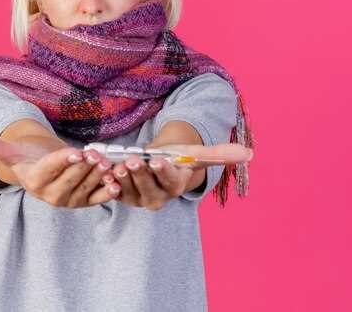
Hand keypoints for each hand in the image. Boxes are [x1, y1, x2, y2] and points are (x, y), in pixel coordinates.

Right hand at [0, 137, 120, 207]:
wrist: (45, 170)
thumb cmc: (30, 157)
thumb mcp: (14, 151)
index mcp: (35, 181)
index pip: (50, 169)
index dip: (63, 161)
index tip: (76, 151)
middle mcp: (52, 195)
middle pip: (71, 179)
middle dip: (85, 167)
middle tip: (98, 154)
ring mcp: (70, 200)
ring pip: (87, 186)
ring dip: (100, 176)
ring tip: (110, 163)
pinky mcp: (86, 202)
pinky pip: (99, 198)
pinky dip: (109, 190)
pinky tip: (118, 180)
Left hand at [111, 143, 252, 210]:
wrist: (158, 165)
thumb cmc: (178, 158)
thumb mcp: (196, 153)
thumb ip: (219, 153)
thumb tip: (250, 154)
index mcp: (176, 186)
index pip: (171, 181)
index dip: (164, 171)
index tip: (158, 160)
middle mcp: (158, 197)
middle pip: (147, 188)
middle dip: (139, 174)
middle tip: (133, 160)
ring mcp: (138, 198)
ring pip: (128, 190)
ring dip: (120, 177)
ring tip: (114, 163)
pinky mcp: (122, 195)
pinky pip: (113, 191)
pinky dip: (106, 180)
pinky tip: (101, 169)